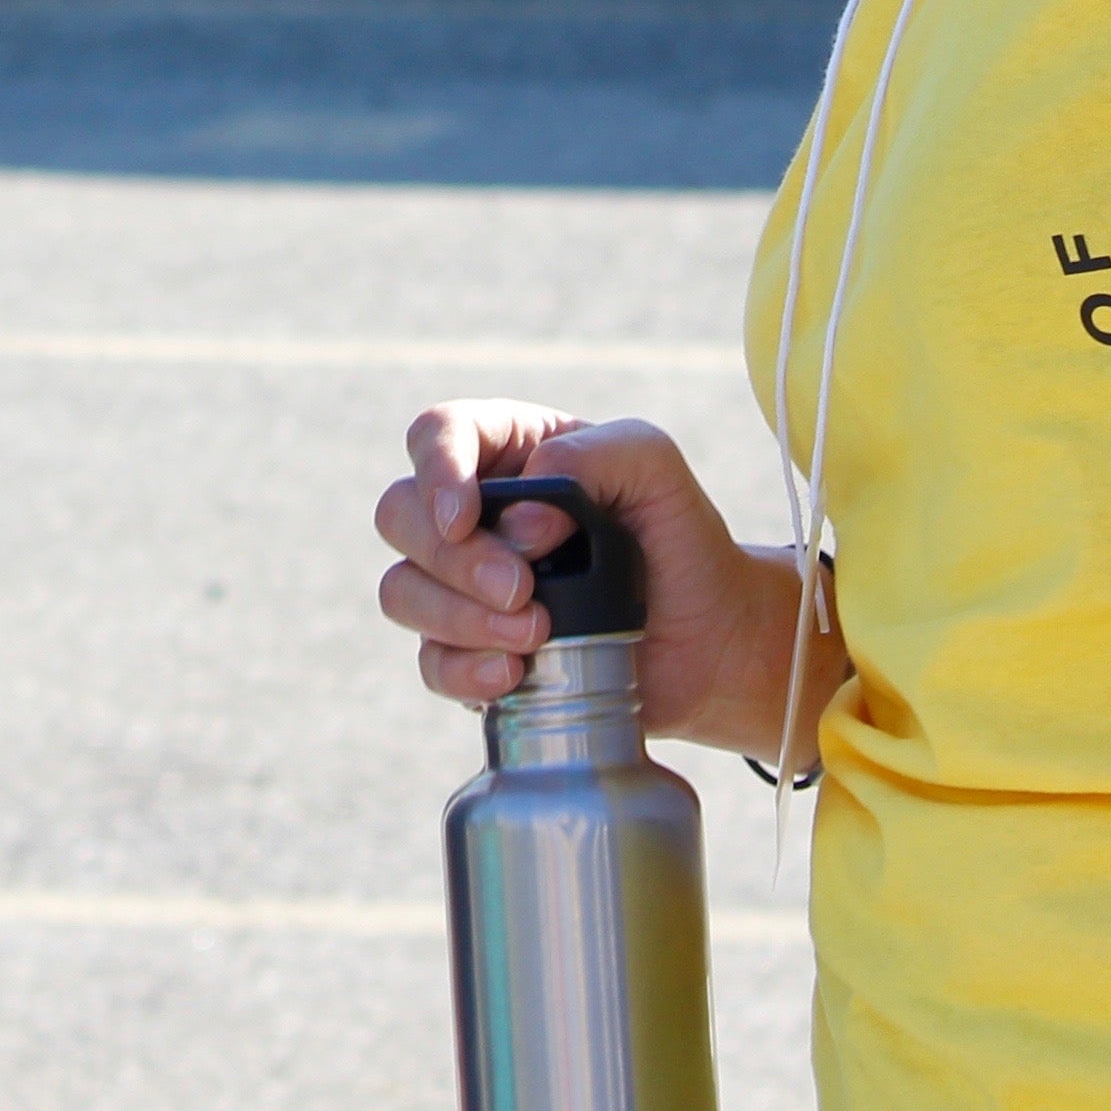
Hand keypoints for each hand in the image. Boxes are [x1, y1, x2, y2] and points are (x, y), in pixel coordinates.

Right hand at [372, 405, 818, 769]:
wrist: (710, 639)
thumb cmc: (681, 539)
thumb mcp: (655, 467)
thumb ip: (593, 455)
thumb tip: (523, 508)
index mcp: (512, 450)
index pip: (437, 435)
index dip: (436, 470)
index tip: (466, 517)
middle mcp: (475, 512)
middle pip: (400, 514)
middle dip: (454, 558)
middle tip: (525, 589)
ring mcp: (464, 585)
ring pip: (401, 590)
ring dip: (459, 617)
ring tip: (537, 635)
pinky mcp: (471, 651)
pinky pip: (429, 662)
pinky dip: (463, 671)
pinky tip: (515, 675)